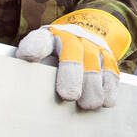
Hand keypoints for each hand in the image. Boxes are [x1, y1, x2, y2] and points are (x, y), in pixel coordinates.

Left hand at [15, 9, 130, 109]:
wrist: (88, 31)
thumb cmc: (57, 52)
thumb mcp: (42, 53)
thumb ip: (33, 68)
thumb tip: (24, 94)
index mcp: (50, 37)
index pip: (40, 40)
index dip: (34, 47)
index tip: (28, 56)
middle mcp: (72, 38)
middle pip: (72, 54)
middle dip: (71, 76)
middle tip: (68, 96)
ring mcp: (92, 46)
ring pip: (94, 65)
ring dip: (92, 87)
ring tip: (88, 105)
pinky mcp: (109, 57)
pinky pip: (111, 73)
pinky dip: (109, 89)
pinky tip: (105, 102)